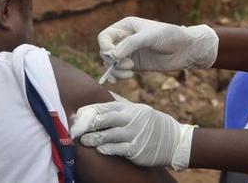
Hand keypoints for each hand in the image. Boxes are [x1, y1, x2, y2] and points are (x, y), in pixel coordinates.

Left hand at [71, 100, 195, 170]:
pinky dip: (105, 149)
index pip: (103, 107)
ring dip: (92, 139)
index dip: (87, 112)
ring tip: (83, 141)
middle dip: (85, 125)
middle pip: (103, 120)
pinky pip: (116, 149)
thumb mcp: (138, 110)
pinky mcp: (136, 149)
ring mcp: (134, 134)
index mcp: (129, 108)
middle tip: (73, 130)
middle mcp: (131, 119)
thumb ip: (120, 105)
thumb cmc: (151, 124)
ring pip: (107, 136)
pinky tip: (99, 149)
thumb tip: (102, 97)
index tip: (75, 117)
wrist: (174, 140)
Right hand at [97, 17, 218, 82]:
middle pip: (105, 51)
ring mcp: (129, 52)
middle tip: (128, 65)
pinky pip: (118, 71)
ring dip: (115, 70)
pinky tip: (119, 79)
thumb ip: (131, 43)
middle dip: (112, 60)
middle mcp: (125, 38)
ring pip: (110, 63)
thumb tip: (114, 55)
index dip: (105, 47)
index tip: (115, 56)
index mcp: (126, 26)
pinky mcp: (134, 64)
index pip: (105, 36)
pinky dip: (116, 76)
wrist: (185, 49)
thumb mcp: (150, 36)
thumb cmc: (170, 36)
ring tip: (129, 72)